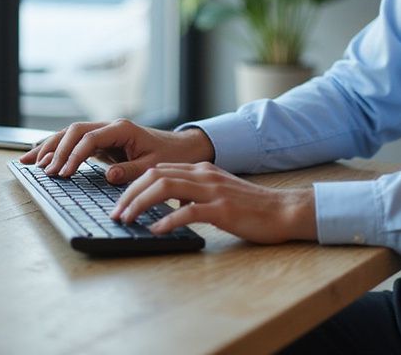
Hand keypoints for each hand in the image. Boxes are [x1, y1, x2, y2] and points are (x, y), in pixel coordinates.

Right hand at [19, 119, 214, 184]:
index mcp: (122, 129)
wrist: (182, 148)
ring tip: (27, 163)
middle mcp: (110, 126)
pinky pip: (74, 142)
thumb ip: (131, 171)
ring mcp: (104, 132)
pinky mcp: (102, 142)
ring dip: (49, 146)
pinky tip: (39, 156)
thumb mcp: (154, 166)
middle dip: (55, 149)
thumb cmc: (170, 156)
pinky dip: (56, 148)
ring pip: (70, 134)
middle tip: (41, 171)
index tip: (63, 173)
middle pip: (74, 131)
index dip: (74, 155)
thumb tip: (109, 175)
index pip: (90, 138)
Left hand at [112, 162, 317, 244]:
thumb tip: (167, 206)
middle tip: (116, 214)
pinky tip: (156, 230)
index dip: (134, 186)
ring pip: (166, 188)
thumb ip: (195, 194)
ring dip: (141, 204)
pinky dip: (168, 221)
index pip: (158, 170)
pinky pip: (188, 212)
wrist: (283, 210)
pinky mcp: (222, 209)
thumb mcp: (218, 193)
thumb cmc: (251, 207)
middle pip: (155, 176)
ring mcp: (213, 191)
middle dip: (130, 194)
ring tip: (128, 220)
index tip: (120, 204)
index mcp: (201, 170)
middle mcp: (204, 175)